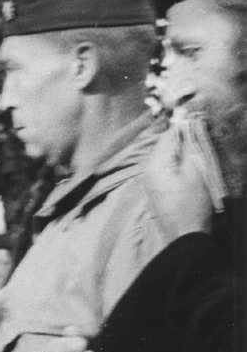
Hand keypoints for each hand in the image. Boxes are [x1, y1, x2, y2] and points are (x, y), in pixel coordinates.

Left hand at [144, 115, 217, 242]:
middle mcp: (148, 170)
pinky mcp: (159, 189)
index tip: (199, 115)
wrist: (185, 236)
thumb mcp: (195, 171)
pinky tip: (193, 163)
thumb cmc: (192, 205)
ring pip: (168, 155)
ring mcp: (152, 181)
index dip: (184, 124)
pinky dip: (180, 161)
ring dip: (184, 149)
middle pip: (166, 144)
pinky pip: (169, 167)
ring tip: (202, 147)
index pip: (168, 135)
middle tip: (204, 130)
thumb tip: (187, 126)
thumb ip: (189, 146)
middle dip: (184, 137)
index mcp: (154, 163)